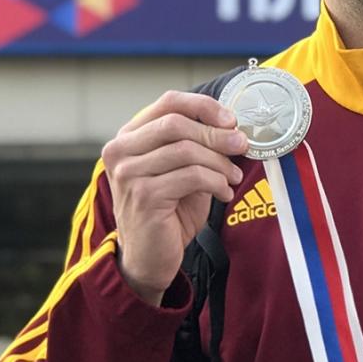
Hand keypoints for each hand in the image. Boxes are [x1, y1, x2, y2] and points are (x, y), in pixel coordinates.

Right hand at [102, 91, 247, 304]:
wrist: (149, 259)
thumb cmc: (168, 213)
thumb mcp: (182, 172)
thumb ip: (197, 147)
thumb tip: (233, 129)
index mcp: (129, 137)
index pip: (168, 103)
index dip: (203, 106)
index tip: (230, 120)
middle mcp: (121, 151)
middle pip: (177, 123)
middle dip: (216, 134)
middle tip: (241, 146)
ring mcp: (128, 173)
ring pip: (186, 150)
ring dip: (219, 162)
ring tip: (233, 177)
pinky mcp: (144, 196)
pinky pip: (191, 176)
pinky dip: (216, 182)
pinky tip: (224, 193)